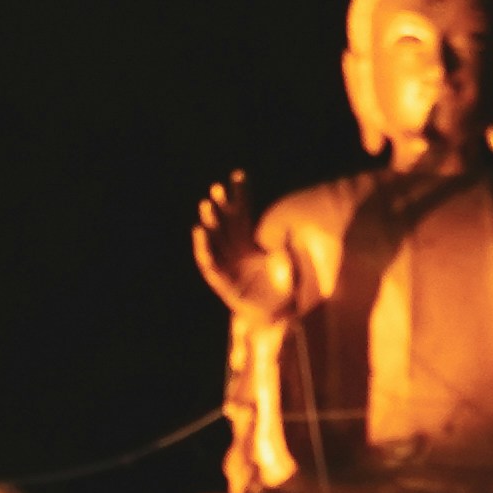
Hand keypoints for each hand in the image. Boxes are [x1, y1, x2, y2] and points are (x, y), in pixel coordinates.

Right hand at [188, 174, 287, 320]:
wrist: (279, 317)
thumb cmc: (285, 290)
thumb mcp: (292, 263)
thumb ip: (290, 246)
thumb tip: (293, 227)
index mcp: (250, 244)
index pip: (244, 214)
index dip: (241, 196)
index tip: (238, 175)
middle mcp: (236, 253)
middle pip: (226, 224)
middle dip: (221, 206)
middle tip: (216, 188)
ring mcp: (228, 267)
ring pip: (215, 240)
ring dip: (210, 223)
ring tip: (206, 205)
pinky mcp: (222, 283)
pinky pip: (210, 264)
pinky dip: (204, 248)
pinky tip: (199, 232)